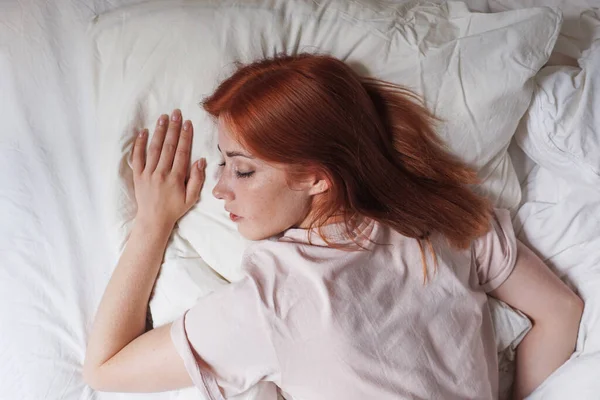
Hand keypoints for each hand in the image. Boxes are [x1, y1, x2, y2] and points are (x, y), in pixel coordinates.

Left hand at [130, 109, 205, 229]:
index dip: (185, 136)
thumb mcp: (192, 197)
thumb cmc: (175, 209)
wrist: (153, 220)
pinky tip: (143, 132)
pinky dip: (139, 144)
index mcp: (176, 178)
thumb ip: (197, 179)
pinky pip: (137, 157)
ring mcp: (148, 174)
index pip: (182, 152)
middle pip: (168, 147)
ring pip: (154, 149)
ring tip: (162, 118)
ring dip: (159, 132)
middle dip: (173, 129)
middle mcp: (162, 173)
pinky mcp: (138, 176)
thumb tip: (201, 160)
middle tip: (175, 113)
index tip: (187, 123)